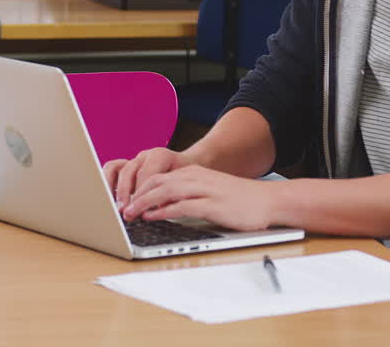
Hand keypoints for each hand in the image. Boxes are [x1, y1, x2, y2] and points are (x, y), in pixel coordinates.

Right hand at [103, 147, 194, 209]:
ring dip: (114, 189)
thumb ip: (172, 193)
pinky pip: (111, 168)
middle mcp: (145, 155)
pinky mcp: (127, 164)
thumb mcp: (184, 184)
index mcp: (161, 155)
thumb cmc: (187, 177)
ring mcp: (134, 158)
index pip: (146, 175)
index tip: (143, 211)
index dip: (143, 195)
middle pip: (129, 172)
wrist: (188, 165)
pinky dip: (108, 182)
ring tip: (116, 207)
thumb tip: (158, 209)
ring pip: (115, 168)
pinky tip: (109, 198)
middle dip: (125, 194)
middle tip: (126, 212)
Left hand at [122, 165, 278, 231]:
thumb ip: (188, 196)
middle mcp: (196, 178)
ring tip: (129, 214)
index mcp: (194, 173)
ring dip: (143, 203)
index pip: (157, 177)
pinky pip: (181, 206)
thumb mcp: (210, 192)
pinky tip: (151, 217)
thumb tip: (163, 208)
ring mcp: (204, 190)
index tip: (124, 201)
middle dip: (135, 195)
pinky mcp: (212, 205)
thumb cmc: (240, 201)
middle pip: (156, 181)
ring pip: (165, 191)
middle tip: (120, 209)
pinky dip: (163, 211)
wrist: (269, 201)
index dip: (138, 189)